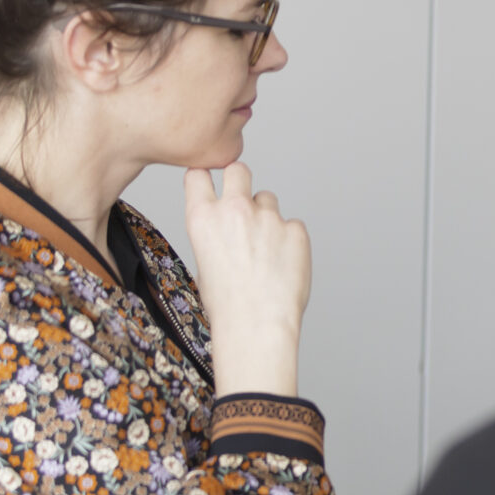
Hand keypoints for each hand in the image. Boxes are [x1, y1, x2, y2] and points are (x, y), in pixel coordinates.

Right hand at [184, 163, 311, 398]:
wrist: (256, 325)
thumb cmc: (227, 303)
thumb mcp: (204, 260)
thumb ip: (216, 231)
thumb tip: (229, 222)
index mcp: (202, 218)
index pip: (198, 174)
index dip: (206, 178)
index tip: (211, 183)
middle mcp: (234, 210)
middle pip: (238, 169)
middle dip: (240, 180)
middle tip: (244, 203)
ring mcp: (268, 217)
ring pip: (268, 200)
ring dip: (267, 218)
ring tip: (265, 253)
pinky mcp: (296, 229)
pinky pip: (292, 225)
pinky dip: (289, 240)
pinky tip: (283, 265)